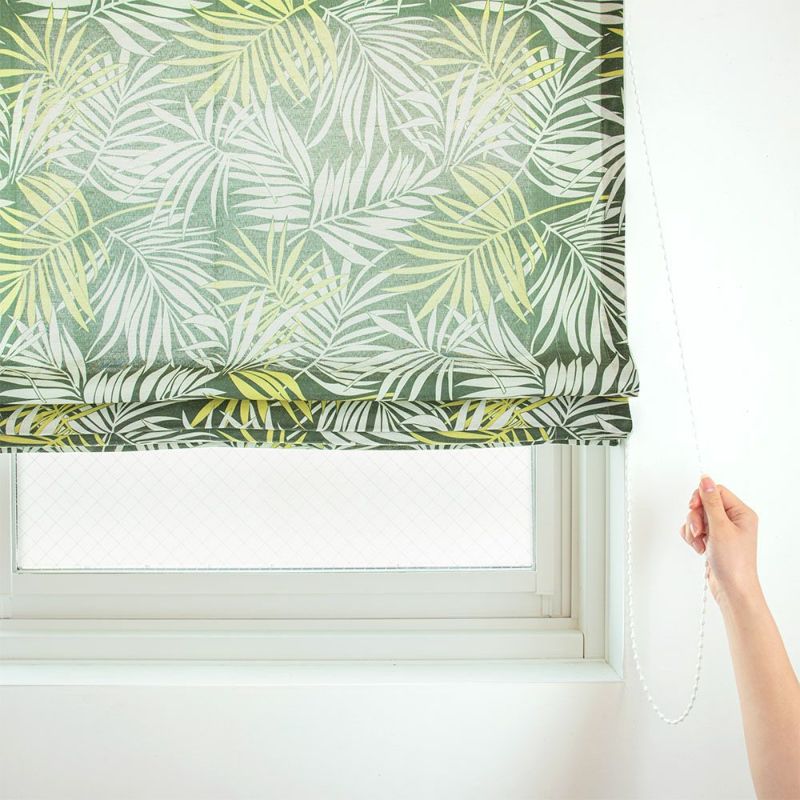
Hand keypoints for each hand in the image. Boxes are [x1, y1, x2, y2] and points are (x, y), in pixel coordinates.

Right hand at [681, 476, 759, 608]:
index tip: (694, 508)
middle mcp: (733, 520)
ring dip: (693, 529)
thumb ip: (711, 502)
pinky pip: (694, 530)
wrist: (732, 589)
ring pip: (697, 517)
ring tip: (700, 543)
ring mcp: (722, 530)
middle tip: (699, 531)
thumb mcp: (720, 527)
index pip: (716, 491)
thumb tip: (706, 479)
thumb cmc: (733, 563)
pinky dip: (692, 538)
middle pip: (704, 504)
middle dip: (696, 518)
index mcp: (741, 513)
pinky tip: (699, 548)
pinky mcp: (712, 540)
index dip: (701, 498)